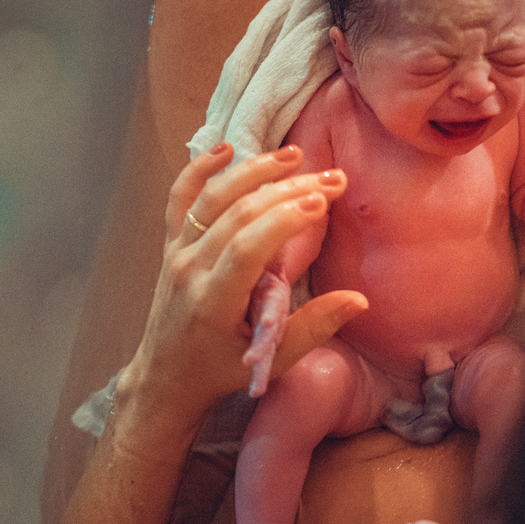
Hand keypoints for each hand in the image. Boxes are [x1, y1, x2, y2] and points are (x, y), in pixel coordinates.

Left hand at [118, 143, 366, 442]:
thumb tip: (358, 301)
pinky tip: (226, 148)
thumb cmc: (221, 370)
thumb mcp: (271, 361)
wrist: (166, 376)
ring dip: (254, 171)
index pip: (247, 247)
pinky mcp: (172, 243)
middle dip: (288, 190)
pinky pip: (180, 198)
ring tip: (295, 155)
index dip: (284, 219)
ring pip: (212, 198)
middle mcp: (190, 269)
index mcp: (213, 301)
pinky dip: (199, 169)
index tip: (321, 201)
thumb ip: (314, 328)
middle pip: (237, 214)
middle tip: (332, 177)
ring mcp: (178, 252)